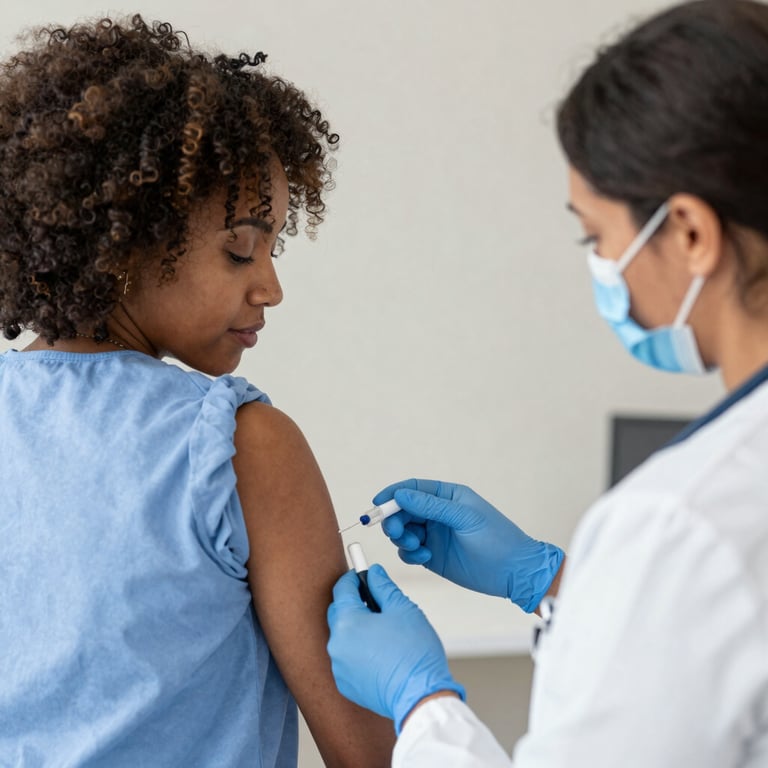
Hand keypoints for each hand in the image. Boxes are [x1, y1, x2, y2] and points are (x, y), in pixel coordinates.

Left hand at [327, 564, 464, 733]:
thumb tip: (374, 573)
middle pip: (338, 612)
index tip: (361, 572)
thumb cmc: (414, 653)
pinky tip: (380, 653)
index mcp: (347, 622)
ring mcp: (339, 667)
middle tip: (376, 602)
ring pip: (343, 636)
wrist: (420, 697)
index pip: (342, 589)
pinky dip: (358, 651)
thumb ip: (383, 587)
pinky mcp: (346, 684)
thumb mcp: (403, 608)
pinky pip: (347, 658)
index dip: (353, 577)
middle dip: (354, 603)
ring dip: (357, 628)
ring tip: (382, 631)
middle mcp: (336, 644)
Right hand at [375, 479, 563, 612]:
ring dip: (403, 539)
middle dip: (394, 520)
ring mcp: (434, 534)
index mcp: (447, 496)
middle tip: (398, 532)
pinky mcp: (432, 555)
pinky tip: (425, 558)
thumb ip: (431, 506)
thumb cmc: (497, 539)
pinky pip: (409, 551)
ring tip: (418, 548)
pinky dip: (410, 554)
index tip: (376, 503)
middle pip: (402, 511)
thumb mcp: (464, 518)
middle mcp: (438, 513)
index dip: (392, 494)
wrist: (515, 572)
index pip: (412, 488)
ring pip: (403, 532)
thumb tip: (401, 495)